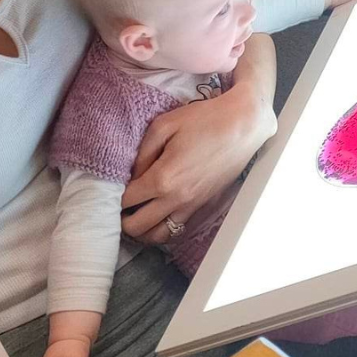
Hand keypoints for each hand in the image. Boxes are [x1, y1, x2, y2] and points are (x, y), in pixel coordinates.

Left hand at [122, 36, 277, 243]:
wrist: (244, 125)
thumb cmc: (204, 120)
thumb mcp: (164, 125)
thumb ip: (141, 153)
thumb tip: (131, 175)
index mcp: (162, 179)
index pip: (125, 201)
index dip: (113, 196)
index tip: (112, 187)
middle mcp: (177, 199)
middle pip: (137, 227)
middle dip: (123, 218)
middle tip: (120, 204)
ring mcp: (193, 206)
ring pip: (158, 237)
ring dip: (143, 229)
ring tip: (138, 213)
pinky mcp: (206, 206)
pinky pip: (179, 229)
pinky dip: (164, 227)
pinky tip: (160, 212)